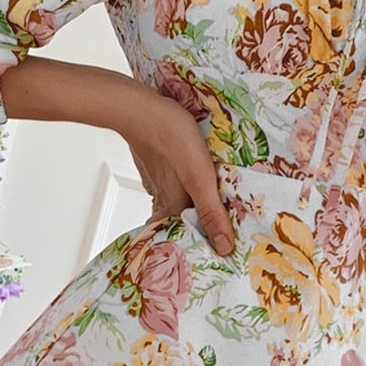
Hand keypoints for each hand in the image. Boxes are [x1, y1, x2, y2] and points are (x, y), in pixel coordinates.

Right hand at [126, 93, 234, 255]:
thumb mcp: (200, 178)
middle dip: (196, 230)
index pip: (181, 240)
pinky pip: (171, 184)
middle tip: (219, 237)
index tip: (215, 258)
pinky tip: (194, 182)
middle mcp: (162, 199)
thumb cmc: (172, 138)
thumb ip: (212, 213)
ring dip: (190, 209)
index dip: (197, 249)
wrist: (141, 108)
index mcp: (171, 208)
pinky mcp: (156, 165)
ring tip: (213, 212)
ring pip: (176, 203)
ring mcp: (157, 182)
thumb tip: (225, 249)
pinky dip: (182, 189)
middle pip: (179, 223)